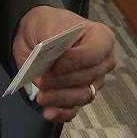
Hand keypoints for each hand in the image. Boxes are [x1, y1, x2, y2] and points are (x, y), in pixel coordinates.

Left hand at [12, 6, 115, 123]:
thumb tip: (56, 64)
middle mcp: (102, 63)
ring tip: (41, 96)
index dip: (76, 62)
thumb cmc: (48, 25)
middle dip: (63, 81)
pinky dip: (61, 113)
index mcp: (102, 39)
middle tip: (42, 80)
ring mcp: (92, 82)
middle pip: (88, 78)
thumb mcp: (51, 24)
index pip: (95, 54)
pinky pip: (74, 109)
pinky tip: (48, 112)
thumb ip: (56, 41)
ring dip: (60, 98)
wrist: (34, 35)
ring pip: (82, 96)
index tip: (56, 65)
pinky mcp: (77, 96)